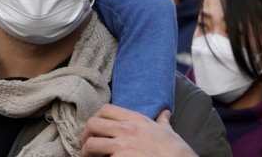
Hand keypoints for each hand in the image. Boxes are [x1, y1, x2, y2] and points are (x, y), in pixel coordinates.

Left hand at [81, 104, 195, 156]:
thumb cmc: (175, 151)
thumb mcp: (169, 131)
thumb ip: (163, 121)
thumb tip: (165, 113)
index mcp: (136, 119)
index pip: (106, 109)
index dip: (96, 117)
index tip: (95, 128)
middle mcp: (127, 129)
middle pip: (93, 124)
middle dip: (86, 135)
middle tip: (87, 145)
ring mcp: (123, 146)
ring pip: (91, 144)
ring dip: (86, 152)